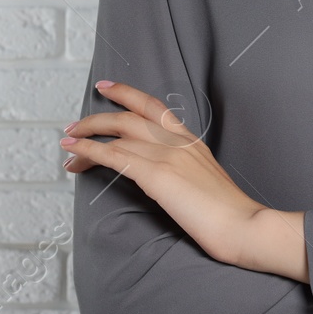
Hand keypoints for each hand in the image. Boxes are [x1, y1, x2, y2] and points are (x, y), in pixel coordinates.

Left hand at [63, 80, 264, 267]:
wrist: (245, 226)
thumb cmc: (230, 216)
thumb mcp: (206, 184)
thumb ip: (184, 174)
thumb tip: (164, 181)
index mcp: (192, 141)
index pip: (154, 107)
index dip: (127, 93)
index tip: (106, 87)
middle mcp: (178, 141)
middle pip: (129, 116)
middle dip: (96, 118)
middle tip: (74, 126)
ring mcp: (168, 155)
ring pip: (117, 134)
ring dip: (86, 137)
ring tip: (67, 144)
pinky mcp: (157, 174)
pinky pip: (114, 156)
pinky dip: (88, 151)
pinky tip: (73, 154)